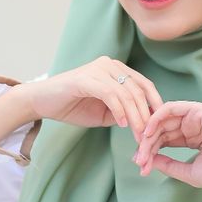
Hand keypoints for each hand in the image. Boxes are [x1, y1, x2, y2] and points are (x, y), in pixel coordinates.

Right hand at [26, 56, 163, 142]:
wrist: (42, 102)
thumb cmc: (73, 106)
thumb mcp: (106, 112)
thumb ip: (125, 112)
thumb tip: (145, 122)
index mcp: (117, 70)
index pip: (144, 85)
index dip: (155, 105)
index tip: (158, 125)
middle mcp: (110, 65)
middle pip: (138, 90)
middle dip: (146, 115)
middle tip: (148, 136)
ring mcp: (98, 69)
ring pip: (126, 93)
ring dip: (135, 116)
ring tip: (137, 135)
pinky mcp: (86, 78)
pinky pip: (110, 94)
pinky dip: (119, 110)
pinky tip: (122, 124)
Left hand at [133, 101, 201, 187]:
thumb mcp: (189, 172)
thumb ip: (169, 165)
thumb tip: (148, 160)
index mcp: (192, 139)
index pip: (164, 142)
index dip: (150, 153)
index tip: (141, 168)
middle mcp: (191, 126)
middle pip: (160, 132)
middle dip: (146, 146)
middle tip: (139, 161)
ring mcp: (194, 117)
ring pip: (162, 121)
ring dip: (149, 133)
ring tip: (142, 148)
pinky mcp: (197, 110)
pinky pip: (170, 109)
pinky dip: (156, 118)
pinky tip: (148, 132)